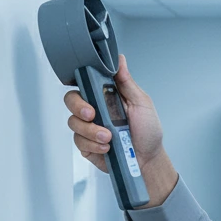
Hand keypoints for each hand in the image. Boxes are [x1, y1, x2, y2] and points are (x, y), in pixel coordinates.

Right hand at [64, 54, 177, 206]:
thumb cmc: (148, 131)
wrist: (148, 160)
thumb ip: (126, 82)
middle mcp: (96, 109)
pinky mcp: (86, 145)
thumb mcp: (142, 103)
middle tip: (93, 115)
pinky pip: (79, 141)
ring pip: (73, 122)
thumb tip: (120, 60)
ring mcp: (89, 127)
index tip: (87, 88)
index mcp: (107, 96)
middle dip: (79, 107)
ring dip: (91, 130)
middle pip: (72, 100)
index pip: (86, 82)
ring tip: (108, 137)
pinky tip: (106, 147)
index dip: (81, 82)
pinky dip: (92, 145)